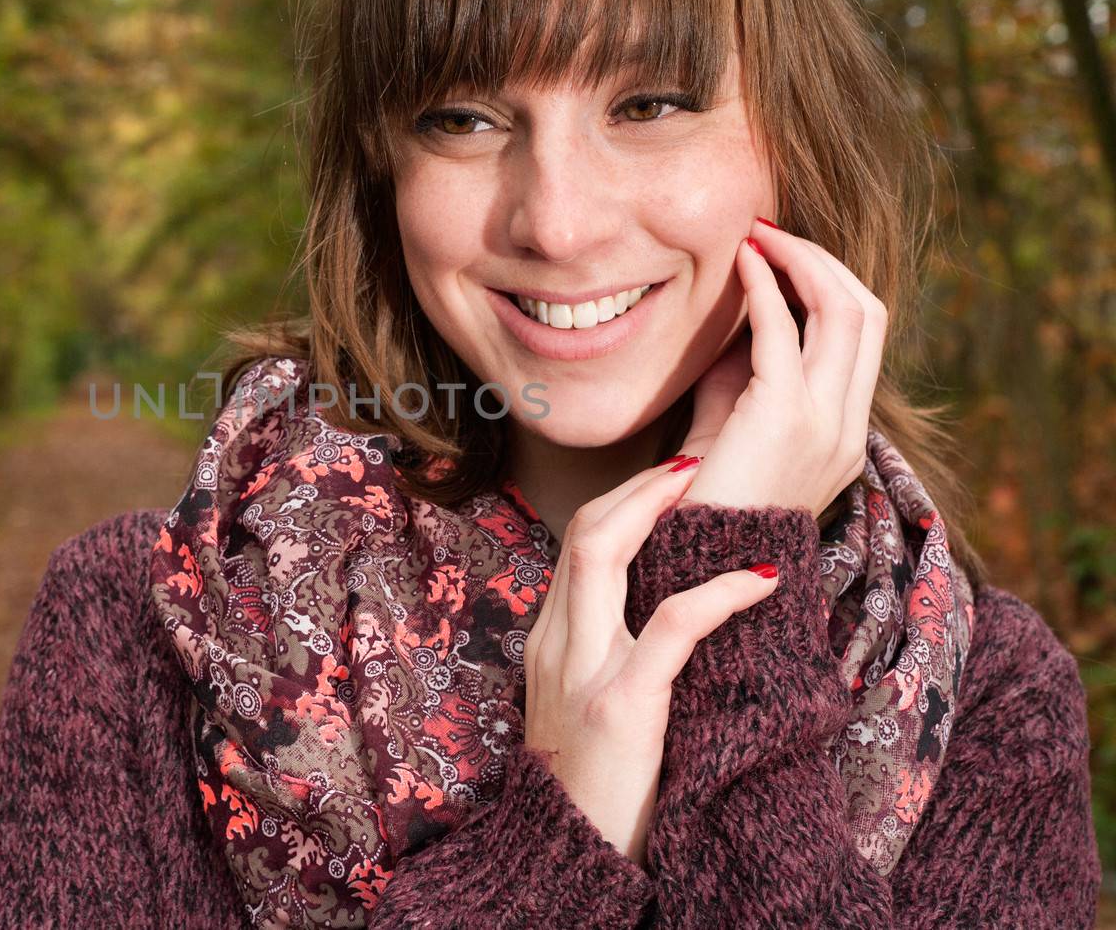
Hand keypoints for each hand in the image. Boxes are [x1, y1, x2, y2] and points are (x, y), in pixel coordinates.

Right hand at [520, 458, 780, 865]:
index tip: (673, 475)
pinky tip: (762, 580)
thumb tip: (660, 611)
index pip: (577, 543)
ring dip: (659, 507)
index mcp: (551, 641)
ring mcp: (583, 671)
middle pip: (583, 531)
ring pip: (603, 554)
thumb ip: (604, 653)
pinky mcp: (621, 706)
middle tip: (694, 459)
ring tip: (711, 486)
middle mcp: (558, 644)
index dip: (625, 498)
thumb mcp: (583, 705)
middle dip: (639, 485)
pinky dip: (719, 592)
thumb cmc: (594, 785)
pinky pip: (672, 627)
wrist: (570, 854)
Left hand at [676, 217, 888, 517]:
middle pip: (868, 313)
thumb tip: (737, 315)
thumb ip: (742, 375)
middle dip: (824, 262)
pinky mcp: (786, 416)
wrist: (697, 560)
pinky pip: (785, 330)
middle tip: (774, 231)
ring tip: (761, 234)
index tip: (786, 255)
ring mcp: (827, 422)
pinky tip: (742, 261)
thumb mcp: (731, 429)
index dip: (830, 284)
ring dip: (802, 261)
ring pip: (846, 310)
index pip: (864, 336)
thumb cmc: (701, 500)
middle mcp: (848, 426)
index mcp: (845, 433)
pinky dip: (767, 286)